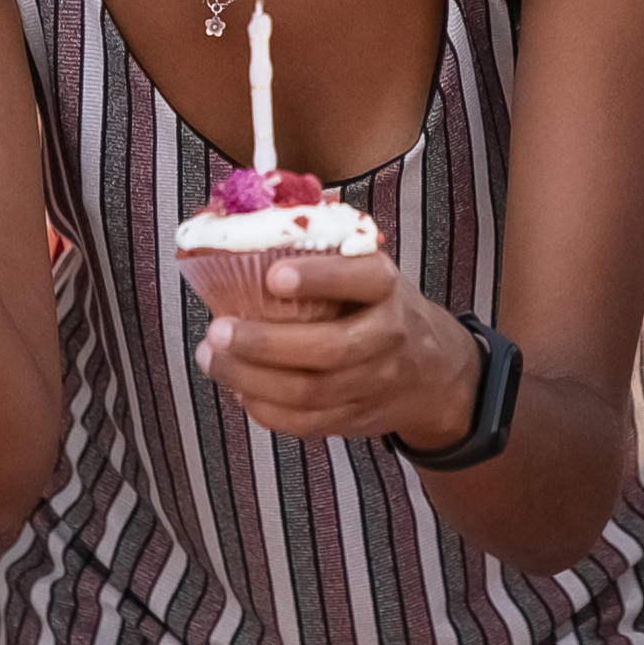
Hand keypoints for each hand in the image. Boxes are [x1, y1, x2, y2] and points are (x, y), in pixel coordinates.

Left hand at [194, 256, 483, 450]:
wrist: (433, 371)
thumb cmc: (379, 305)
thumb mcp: (367, 269)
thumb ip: (323, 252)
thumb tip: (243, 222)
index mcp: (386, 287)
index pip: (360, 279)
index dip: (318, 278)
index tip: (272, 275)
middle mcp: (386, 335)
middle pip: (329, 348)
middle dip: (266, 343)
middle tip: (217, 330)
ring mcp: (374, 383)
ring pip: (311, 392)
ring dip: (253, 378)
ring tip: (210, 358)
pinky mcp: (357, 419)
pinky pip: (308, 422)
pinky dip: (266, 408)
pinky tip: (238, 388)